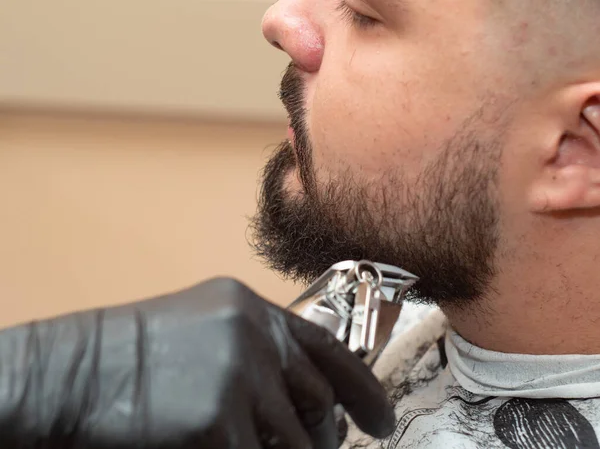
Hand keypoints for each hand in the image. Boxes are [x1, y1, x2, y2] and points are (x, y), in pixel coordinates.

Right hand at [0, 278, 394, 447]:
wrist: (75, 373)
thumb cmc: (135, 354)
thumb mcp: (207, 331)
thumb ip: (257, 352)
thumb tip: (301, 397)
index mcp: (252, 310)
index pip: (328, 348)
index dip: (363, 388)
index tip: (381, 422)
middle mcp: (255, 336)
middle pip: (318, 400)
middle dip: (324, 433)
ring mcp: (239, 377)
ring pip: (299, 440)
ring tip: (259, 447)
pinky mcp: (218, 421)